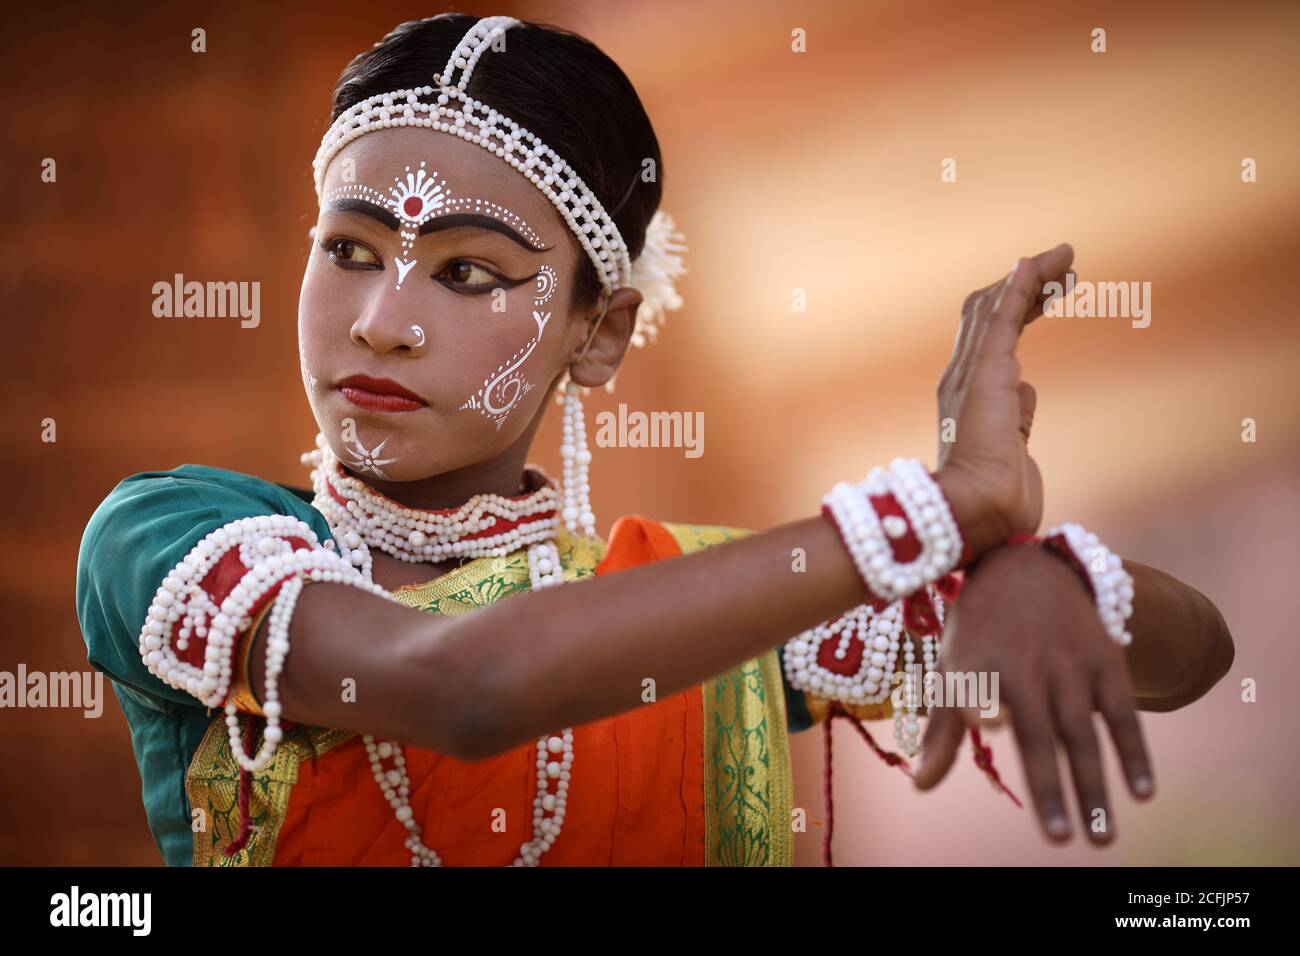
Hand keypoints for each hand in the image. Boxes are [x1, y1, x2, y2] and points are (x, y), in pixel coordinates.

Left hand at [912, 543, 1154, 844]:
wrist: (1028, 566)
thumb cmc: (980, 630)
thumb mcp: (953, 666)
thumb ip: (943, 728)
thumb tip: (920, 787)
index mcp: (978, 664)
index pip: (975, 695)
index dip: (977, 710)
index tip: (985, 730)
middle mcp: (1026, 664)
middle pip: (1039, 734)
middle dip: (1051, 789)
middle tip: (1063, 841)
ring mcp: (1069, 663)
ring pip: (1082, 733)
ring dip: (1094, 786)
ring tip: (1101, 838)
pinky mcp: (1105, 659)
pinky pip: (1122, 713)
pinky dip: (1133, 752)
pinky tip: (1142, 793)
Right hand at [935, 244, 1075, 556]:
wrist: (979, 515)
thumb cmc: (997, 498)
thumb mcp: (1014, 449)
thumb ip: (1018, 416)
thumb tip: (1027, 390)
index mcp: (968, 395)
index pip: (991, 335)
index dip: (1022, 305)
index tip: (1054, 289)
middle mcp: (962, 377)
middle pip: (990, 313)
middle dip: (1029, 285)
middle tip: (1066, 265)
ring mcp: (970, 375)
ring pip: (995, 308)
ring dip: (1032, 278)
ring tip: (1066, 257)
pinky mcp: (985, 375)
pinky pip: (1000, 320)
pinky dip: (1017, 288)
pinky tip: (1036, 264)